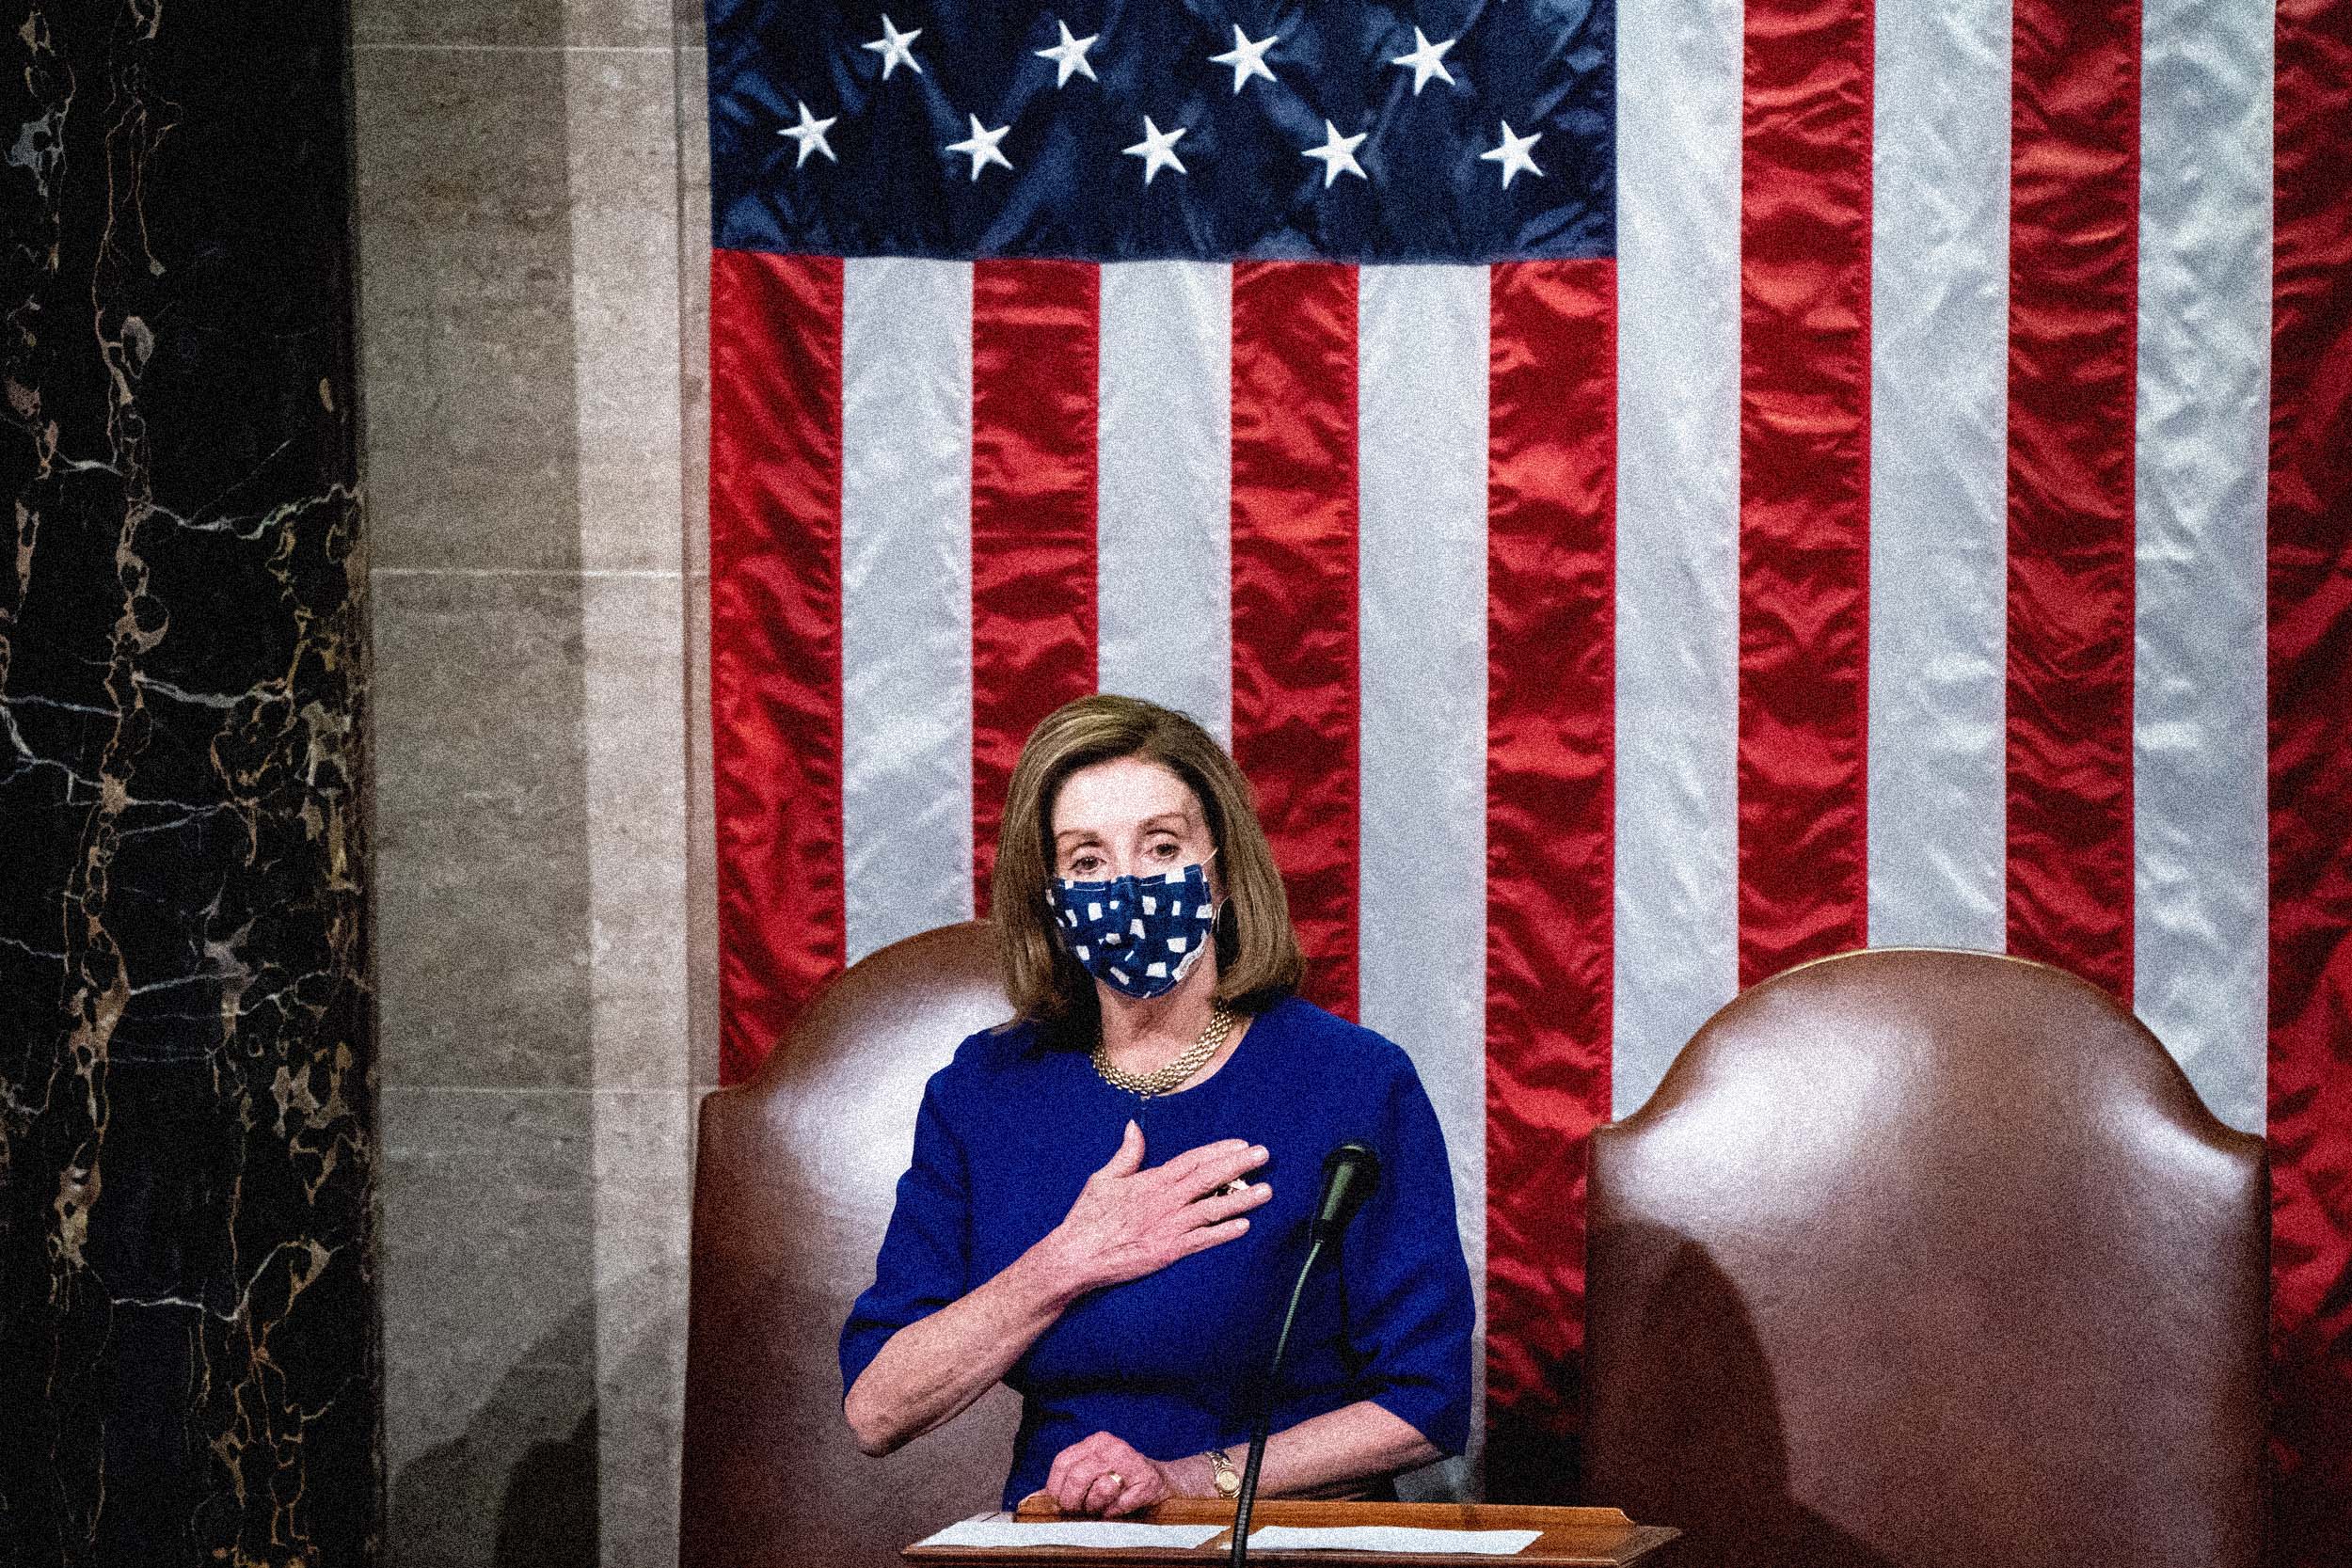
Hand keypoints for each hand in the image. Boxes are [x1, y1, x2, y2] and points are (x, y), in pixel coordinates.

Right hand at [1037, 1122, 1271, 1296]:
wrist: (1077, 1255)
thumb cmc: (1088, 1217)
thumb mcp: (1104, 1178)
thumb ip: (1126, 1154)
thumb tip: (1134, 1127)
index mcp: (1152, 1181)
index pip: (1192, 1160)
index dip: (1218, 1151)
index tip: (1241, 1144)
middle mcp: (1165, 1200)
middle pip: (1208, 1178)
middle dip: (1239, 1165)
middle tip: (1264, 1155)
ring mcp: (1168, 1226)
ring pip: (1212, 1208)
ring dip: (1241, 1199)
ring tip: (1266, 1191)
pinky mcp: (1168, 1251)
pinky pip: (1201, 1240)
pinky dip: (1223, 1233)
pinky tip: (1243, 1226)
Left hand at [1047, 1431, 1181, 1517]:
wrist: (1160, 1480)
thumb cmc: (1119, 1479)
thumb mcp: (1093, 1470)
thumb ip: (1068, 1479)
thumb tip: (1038, 1498)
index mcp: (1095, 1442)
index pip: (1063, 1462)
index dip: (1055, 1487)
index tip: (1057, 1503)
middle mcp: (1112, 1447)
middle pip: (1077, 1477)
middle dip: (1072, 1502)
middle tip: (1077, 1511)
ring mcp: (1131, 1462)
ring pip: (1100, 1491)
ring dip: (1096, 1508)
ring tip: (1100, 1507)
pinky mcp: (1147, 1480)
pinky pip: (1120, 1504)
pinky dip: (1115, 1513)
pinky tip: (1117, 1508)